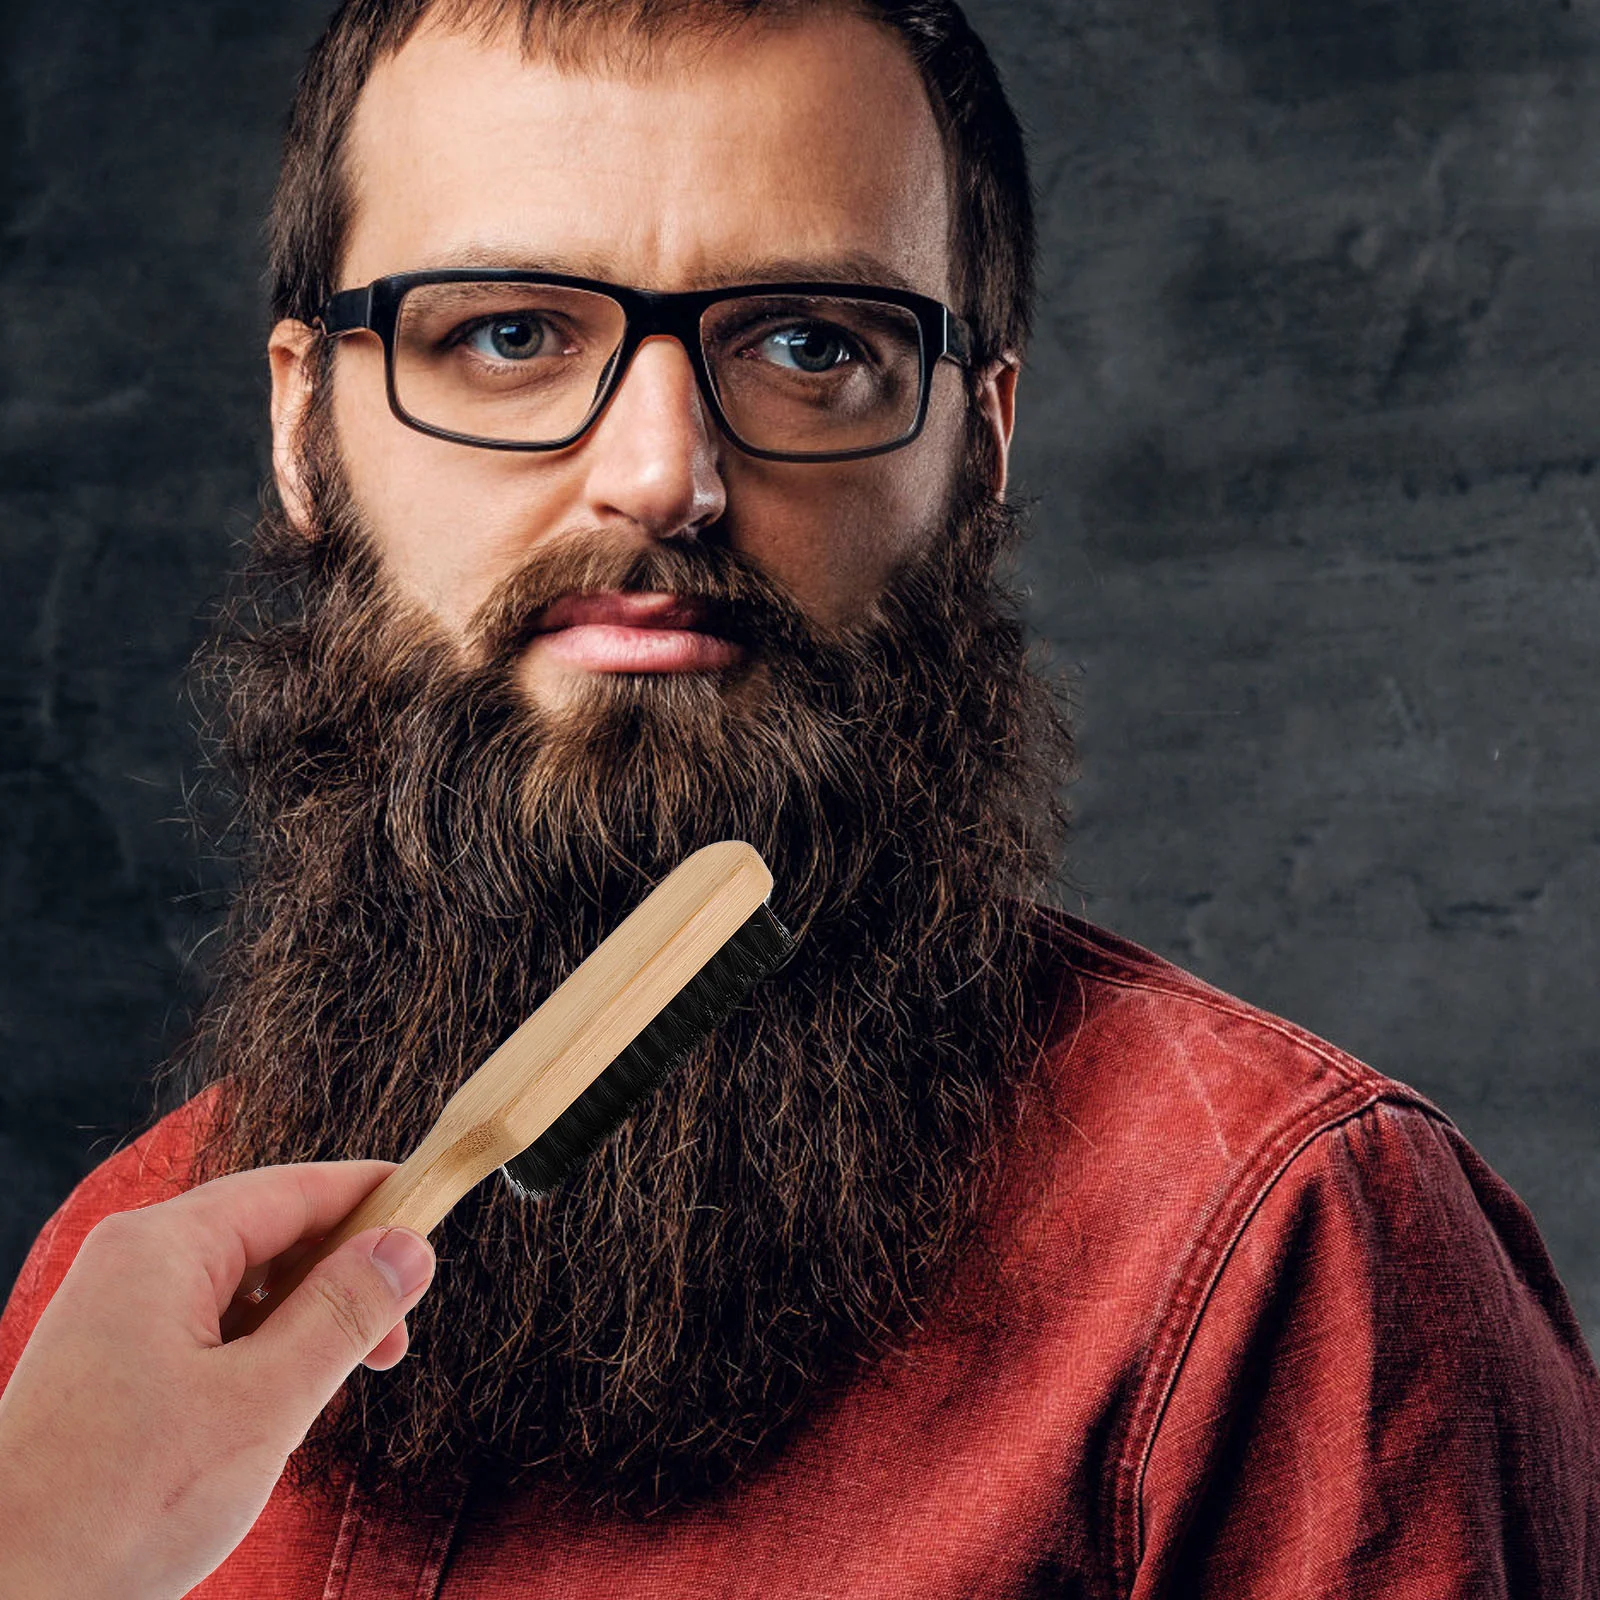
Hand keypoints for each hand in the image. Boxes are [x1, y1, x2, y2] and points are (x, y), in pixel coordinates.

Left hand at [0, 1161, 435, 1599]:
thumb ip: (344, 1313)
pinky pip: (211, 1326)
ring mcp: (118, 1312)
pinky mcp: (113, 1363)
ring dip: (305, 1322)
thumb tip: (410, 1246)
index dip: (374, 1199)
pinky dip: (261, 1352)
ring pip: (245, 1284)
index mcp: (164, 1247)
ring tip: (337, 1384)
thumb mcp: (263, 1403)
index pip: (296, 1188)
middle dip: (343, 1276)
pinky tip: (278, 1407)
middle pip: (271, 1233)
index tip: (436, 1216)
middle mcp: (135, 1262)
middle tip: (394, 1341)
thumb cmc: (114, 1508)